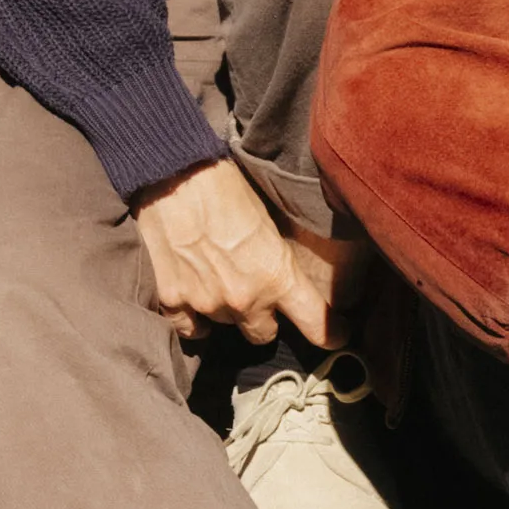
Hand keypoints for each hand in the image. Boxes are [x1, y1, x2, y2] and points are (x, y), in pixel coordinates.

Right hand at [131, 153, 334, 346]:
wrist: (173, 172)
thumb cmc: (225, 183)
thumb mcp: (268, 218)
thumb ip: (276, 257)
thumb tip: (280, 268)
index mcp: (276, 275)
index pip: (315, 322)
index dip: (330, 334)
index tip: (337, 336)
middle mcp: (244, 298)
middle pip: (263, 335)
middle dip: (264, 319)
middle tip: (257, 296)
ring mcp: (205, 303)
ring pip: (224, 326)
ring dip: (226, 311)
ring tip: (219, 282)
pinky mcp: (171, 300)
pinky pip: (189, 328)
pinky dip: (194, 319)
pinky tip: (194, 300)